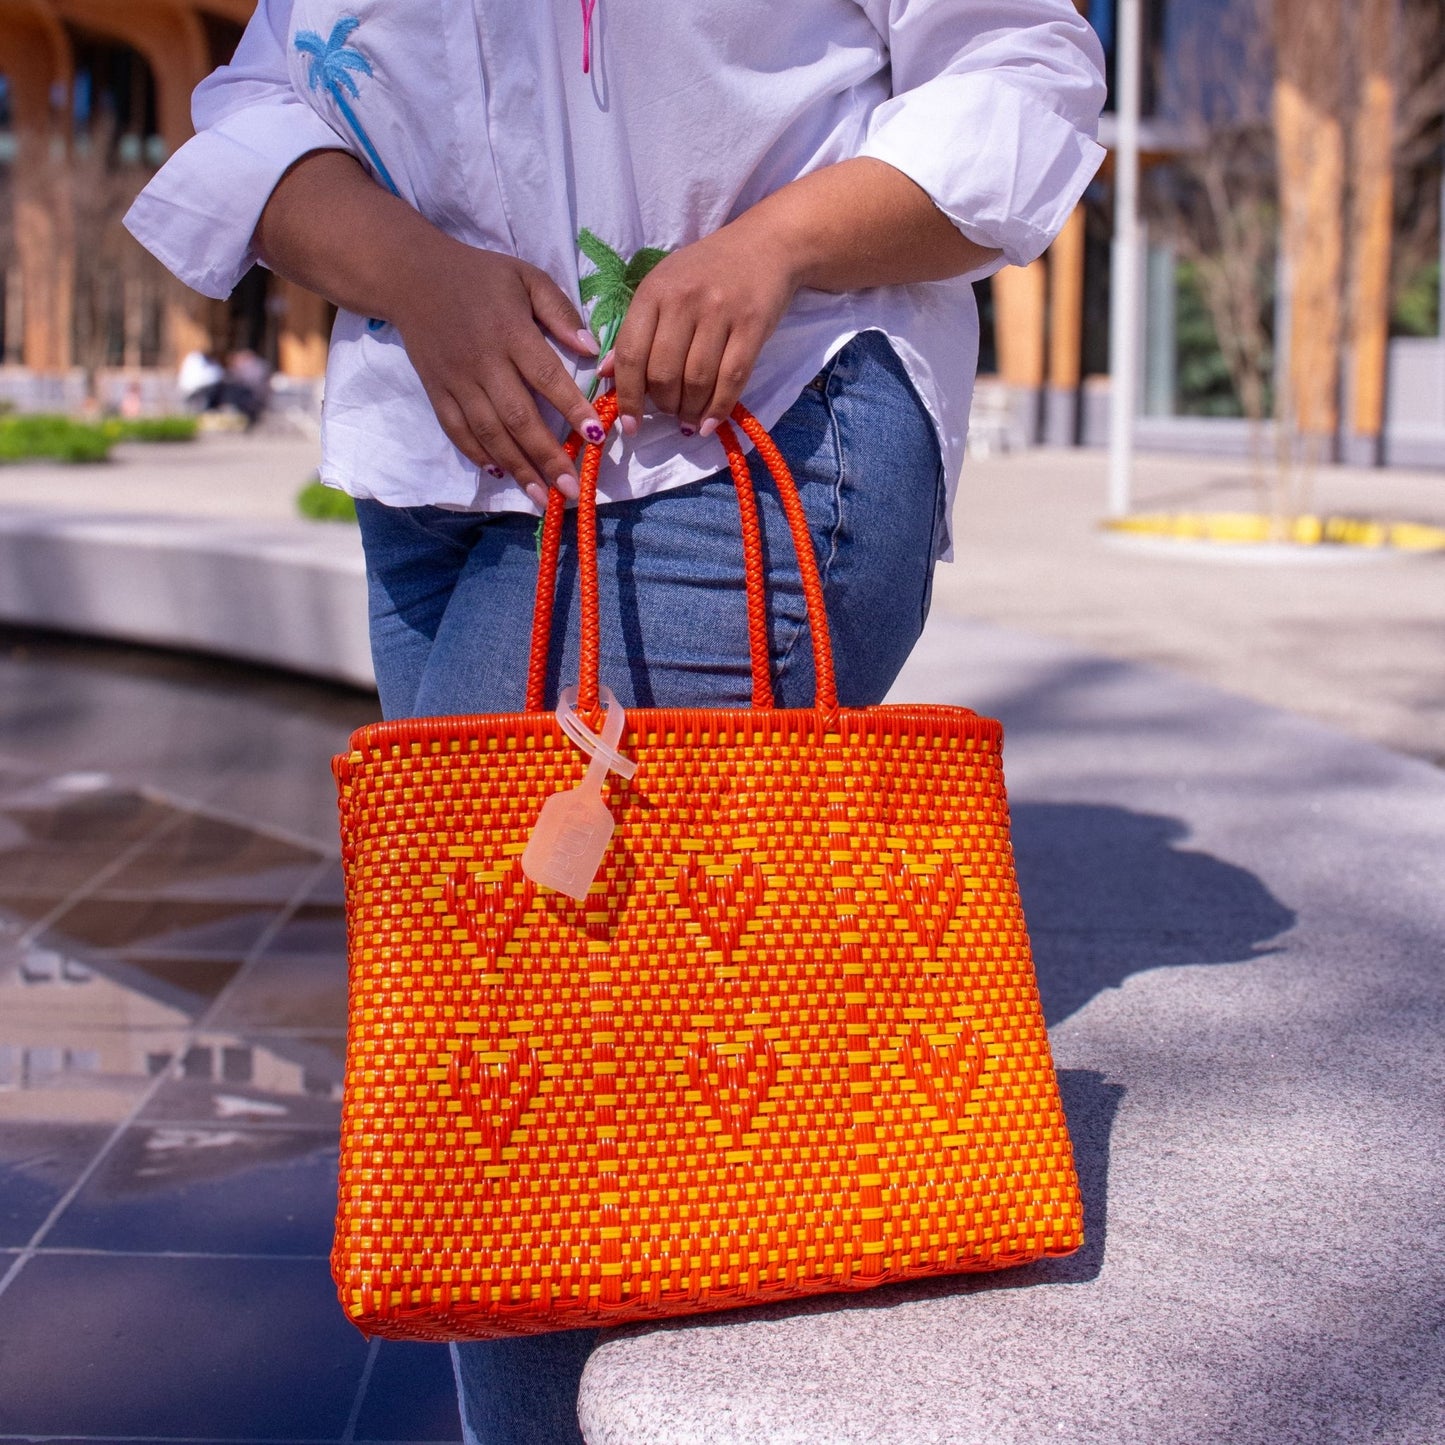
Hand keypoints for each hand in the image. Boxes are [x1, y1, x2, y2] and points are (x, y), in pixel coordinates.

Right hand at [390, 239, 605, 505]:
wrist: (410, 276)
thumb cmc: (479, 275)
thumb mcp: (525, 277)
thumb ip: (559, 311)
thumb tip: (591, 349)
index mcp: (510, 331)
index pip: (546, 376)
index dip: (571, 408)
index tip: (596, 437)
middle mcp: (482, 362)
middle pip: (518, 417)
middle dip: (547, 457)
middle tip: (572, 490)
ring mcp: (456, 381)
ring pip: (489, 433)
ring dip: (518, 468)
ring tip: (543, 497)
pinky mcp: (437, 392)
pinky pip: (457, 431)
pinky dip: (478, 455)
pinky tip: (500, 475)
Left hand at [600, 219, 798, 438]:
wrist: (765, 245)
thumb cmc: (707, 270)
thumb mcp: (664, 288)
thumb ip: (636, 330)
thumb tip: (605, 374)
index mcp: (654, 291)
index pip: (631, 353)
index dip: (627, 396)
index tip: (629, 425)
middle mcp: (684, 300)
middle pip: (664, 373)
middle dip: (664, 404)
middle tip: (669, 411)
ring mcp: (720, 312)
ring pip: (697, 381)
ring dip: (690, 410)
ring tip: (688, 418)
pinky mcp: (752, 325)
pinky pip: (732, 379)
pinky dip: (718, 409)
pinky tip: (709, 423)